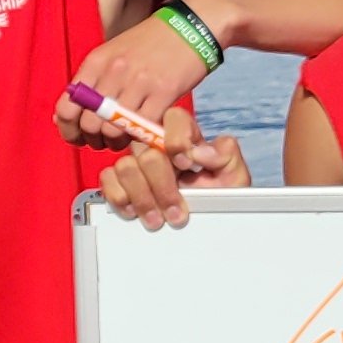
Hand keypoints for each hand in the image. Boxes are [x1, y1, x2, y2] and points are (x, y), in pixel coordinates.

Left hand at [57, 15, 217, 143]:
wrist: (191, 27)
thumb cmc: (149, 44)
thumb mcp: (112, 55)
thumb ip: (90, 83)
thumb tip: (62, 116)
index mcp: (95, 62)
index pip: (67, 107)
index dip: (68, 130)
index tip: (77, 138)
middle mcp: (113, 71)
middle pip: (89, 124)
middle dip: (93, 140)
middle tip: (102, 142)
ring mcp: (139, 82)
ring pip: (114, 130)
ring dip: (115, 142)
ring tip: (121, 138)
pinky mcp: (165, 92)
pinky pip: (144, 127)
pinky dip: (140, 137)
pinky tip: (141, 133)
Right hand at [90, 106, 248, 229]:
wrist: (207, 224)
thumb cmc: (221, 197)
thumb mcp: (235, 176)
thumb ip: (226, 156)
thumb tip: (199, 151)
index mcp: (185, 137)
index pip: (174, 118)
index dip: (176, 140)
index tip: (187, 165)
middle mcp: (158, 146)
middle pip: (146, 150)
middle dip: (162, 185)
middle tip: (177, 211)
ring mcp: (137, 164)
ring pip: (125, 167)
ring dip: (142, 198)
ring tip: (157, 219)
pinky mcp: (120, 183)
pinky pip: (107, 180)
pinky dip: (119, 197)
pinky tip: (134, 212)